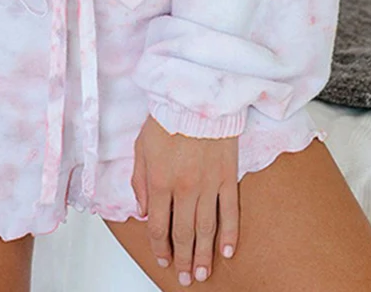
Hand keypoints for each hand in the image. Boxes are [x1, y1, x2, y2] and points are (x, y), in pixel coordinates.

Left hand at [132, 114, 239, 285]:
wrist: (196, 96)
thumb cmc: (167, 115)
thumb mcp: (141, 146)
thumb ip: (140, 181)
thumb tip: (144, 211)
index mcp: (160, 181)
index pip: (159, 226)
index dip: (160, 247)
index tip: (162, 259)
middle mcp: (185, 188)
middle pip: (184, 233)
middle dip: (183, 259)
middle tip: (186, 278)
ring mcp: (209, 185)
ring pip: (207, 229)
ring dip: (205, 255)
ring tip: (204, 273)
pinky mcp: (228, 177)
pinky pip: (230, 211)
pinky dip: (229, 234)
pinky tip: (228, 251)